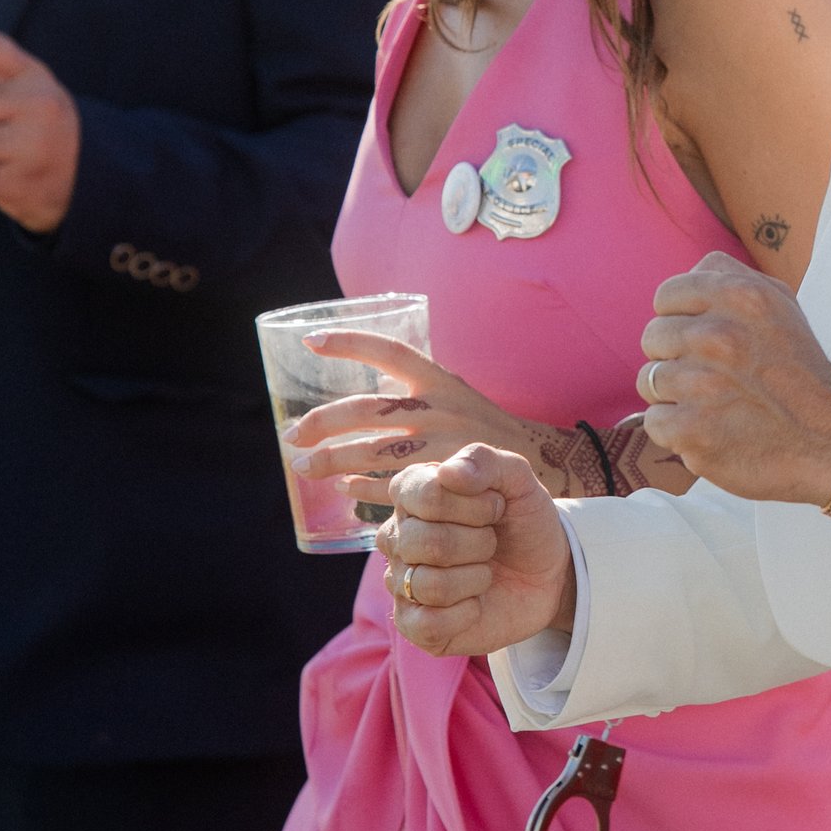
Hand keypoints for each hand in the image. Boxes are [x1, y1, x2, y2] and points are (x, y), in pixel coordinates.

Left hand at [285, 331, 550, 508]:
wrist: (537, 463)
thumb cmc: (479, 426)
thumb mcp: (453, 394)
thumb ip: (412, 390)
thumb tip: (361, 387)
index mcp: (440, 381)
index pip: (390, 352)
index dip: (350, 343)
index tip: (309, 341)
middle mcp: (441, 410)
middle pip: (368, 409)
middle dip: (323, 422)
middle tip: (293, 435)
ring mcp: (444, 448)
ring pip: (375, 452)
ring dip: (333, 461)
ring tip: (304, 467)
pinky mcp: (446, 483)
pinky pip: (395, 487)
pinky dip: (365, 489)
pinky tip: (344, 489)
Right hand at [380, 443, 577, 656]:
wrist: (549, 573)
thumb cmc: (523, 523)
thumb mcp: (518, 481)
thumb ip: (485, 461)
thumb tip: (448, 472)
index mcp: (412, 494)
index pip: (425, 495)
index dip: (473, 505)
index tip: (496, 506)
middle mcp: (397, 537)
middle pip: (424, 541)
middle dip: (479, 543)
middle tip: (492, 543)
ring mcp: (402, 582)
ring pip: (429, 584)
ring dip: (476, 578)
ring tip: (485, 572)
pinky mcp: (415, 625)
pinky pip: (427, 624)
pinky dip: (465, 614)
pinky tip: (476, 604)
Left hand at [637, 253, 830, 503]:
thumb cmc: (802, 373)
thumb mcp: (781, 303)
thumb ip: (731, 276)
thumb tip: (690, 274)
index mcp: (739, 296)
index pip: (666, 295)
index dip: (678, 317)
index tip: (698, 338)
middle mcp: (718, 336)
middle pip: (652, 337)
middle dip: (675, 356)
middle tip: (709, 374)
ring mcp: (702, 386)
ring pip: (649, 380)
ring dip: (675, 394)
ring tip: (712, 403)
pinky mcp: (692, 431)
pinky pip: (654, 421)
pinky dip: (676, 429)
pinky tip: (709, 428)